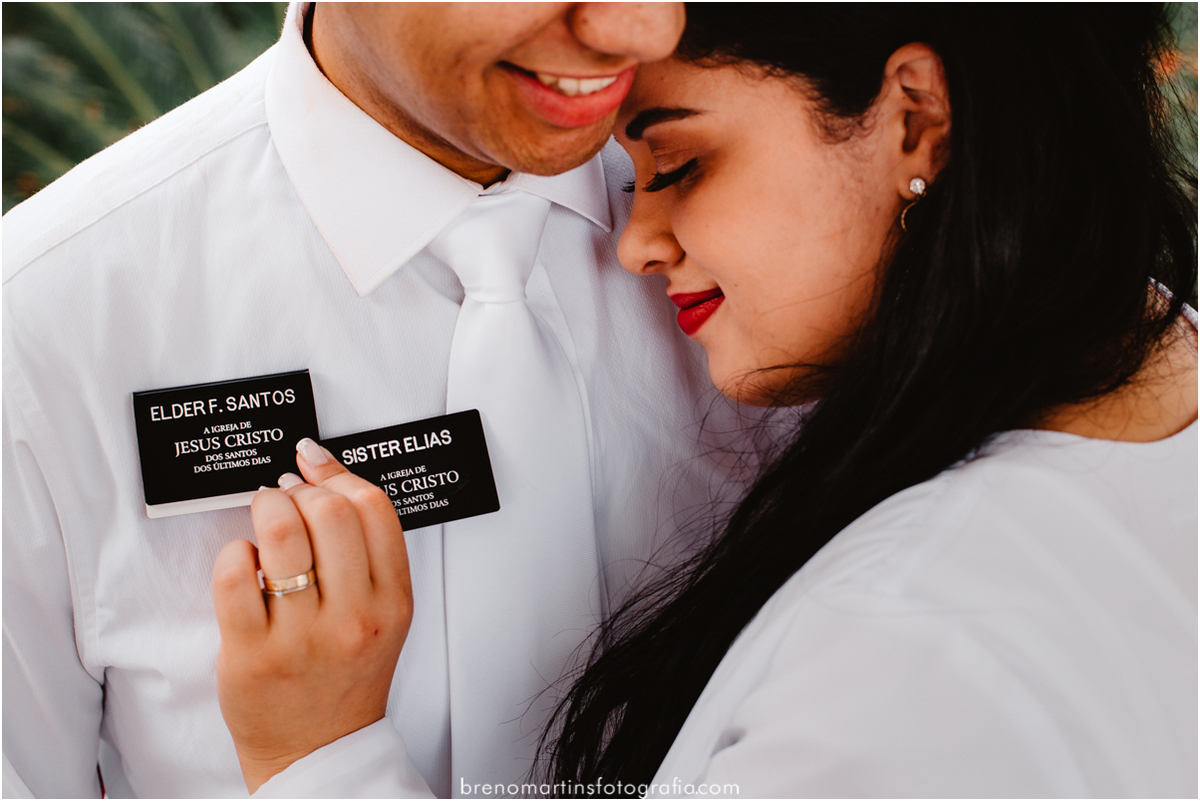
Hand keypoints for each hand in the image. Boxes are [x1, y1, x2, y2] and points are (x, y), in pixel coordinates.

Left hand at [212, 438, 412, 792]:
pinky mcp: (254, 654)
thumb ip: (368, 553)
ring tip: (262, 516)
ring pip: (281, 533)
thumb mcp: (384, 615)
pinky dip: (233, 553)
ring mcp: (303, 637)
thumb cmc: (346, 676)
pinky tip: (243, 563)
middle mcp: (354, 617)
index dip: (338, 473)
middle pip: (331, 512)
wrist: (318, 750)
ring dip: (265, 509)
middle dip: (298, 490)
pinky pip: (235, 575)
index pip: (374, 509)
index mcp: (392, 602)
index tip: (313, 463)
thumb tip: (325, 477)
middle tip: (284, 496)